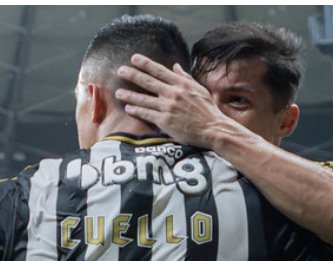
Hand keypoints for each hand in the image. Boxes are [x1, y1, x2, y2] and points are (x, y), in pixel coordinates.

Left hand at [116, 54, 241, 148]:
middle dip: (132, 75)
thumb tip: (176, 66)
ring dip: (129, 95)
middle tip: (120, 70)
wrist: (214, 130)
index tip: (134, 58)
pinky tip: (129, 108)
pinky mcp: (165, 121)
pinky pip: (147, 114)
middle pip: (148, 81)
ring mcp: (168, 107)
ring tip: (118, 92)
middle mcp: (173, 93)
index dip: (145, 64)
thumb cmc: (209, 111)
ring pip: (144, 99)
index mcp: (182, 84)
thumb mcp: (200, 90)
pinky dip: (137, 110)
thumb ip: (186, 78)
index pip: (160, 70)